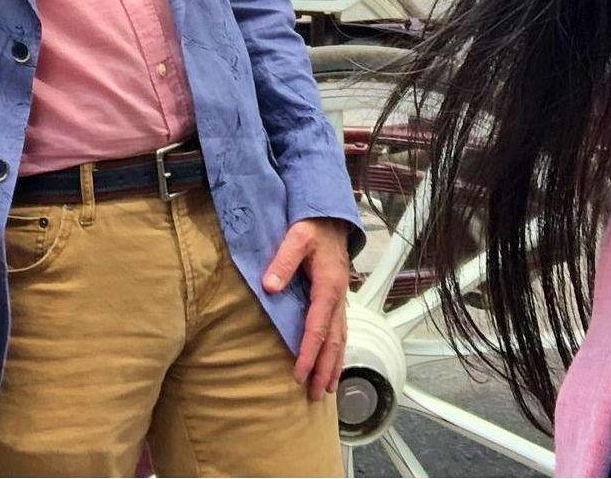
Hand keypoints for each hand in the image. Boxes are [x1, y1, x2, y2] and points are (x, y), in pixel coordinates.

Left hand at [263, 217, 351, 399]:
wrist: (330, 216)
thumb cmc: (312, 226)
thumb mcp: (296, 236)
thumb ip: (283, 261)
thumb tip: (269, 287)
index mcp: (328, 286)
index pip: (318, 327)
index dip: (309, 353)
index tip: (299, 375)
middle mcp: (338, 296)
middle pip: (333, 340)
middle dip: (324, 368)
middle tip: (315, 395)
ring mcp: (341, 298)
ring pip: (340, 337)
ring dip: (334, 364)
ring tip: (327, 389)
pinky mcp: (338, 296)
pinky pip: (341, 329)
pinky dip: (338, 350)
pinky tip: (334, 362)